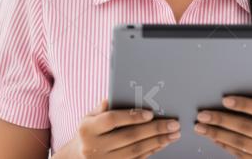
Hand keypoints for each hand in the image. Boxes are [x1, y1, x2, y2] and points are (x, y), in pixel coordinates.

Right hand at [59, 98, 181, 158]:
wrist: (78, 157)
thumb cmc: (88, 131)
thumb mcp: (89, 117)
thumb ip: (102, 109)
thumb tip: (113, 99)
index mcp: (87, 129)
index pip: (111, 120)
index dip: (131, 116)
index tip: (150, 113)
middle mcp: (94, 147)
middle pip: (128, 137)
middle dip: (154, 129)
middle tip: (173, 123)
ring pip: (136, 151)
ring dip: (157, 141)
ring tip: (173, 134)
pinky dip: (151, 151)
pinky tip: (162, 143)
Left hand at [193, 80, 251, 158]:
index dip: (244, 104)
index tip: (225, 100)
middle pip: (247, 127)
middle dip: (221, 120)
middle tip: (203, 114)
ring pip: (240, 143)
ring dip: (217, 134)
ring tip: (201, 126)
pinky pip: (240, 155)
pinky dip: (224, 145)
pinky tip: (213, 137)